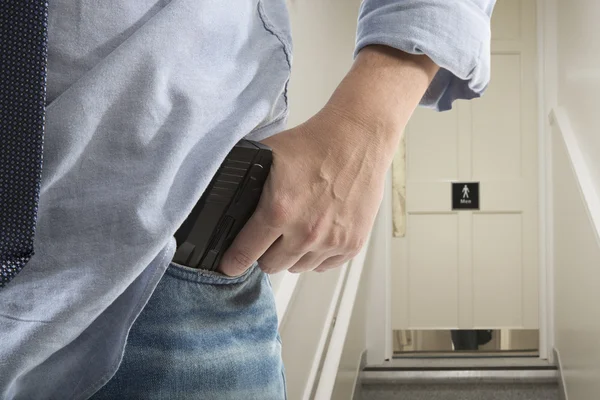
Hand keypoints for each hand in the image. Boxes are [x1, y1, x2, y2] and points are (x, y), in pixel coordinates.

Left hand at [218, 46, 438, 275]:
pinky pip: (324, 265)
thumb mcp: (267, 156)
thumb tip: (224, 200)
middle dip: (265, 253)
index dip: (232, 261)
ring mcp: (331, 241)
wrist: (357, 139)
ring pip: (298, 268)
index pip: (244, 254)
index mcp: (278, 211)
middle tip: (269, 236)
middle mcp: (305, 232)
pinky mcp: (351, 244)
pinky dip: (317, 255)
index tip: (229, 264)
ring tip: (296, 231)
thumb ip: (246, 183)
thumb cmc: (314, 143)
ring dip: (292, 255)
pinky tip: (317, 234)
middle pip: (271, 266)